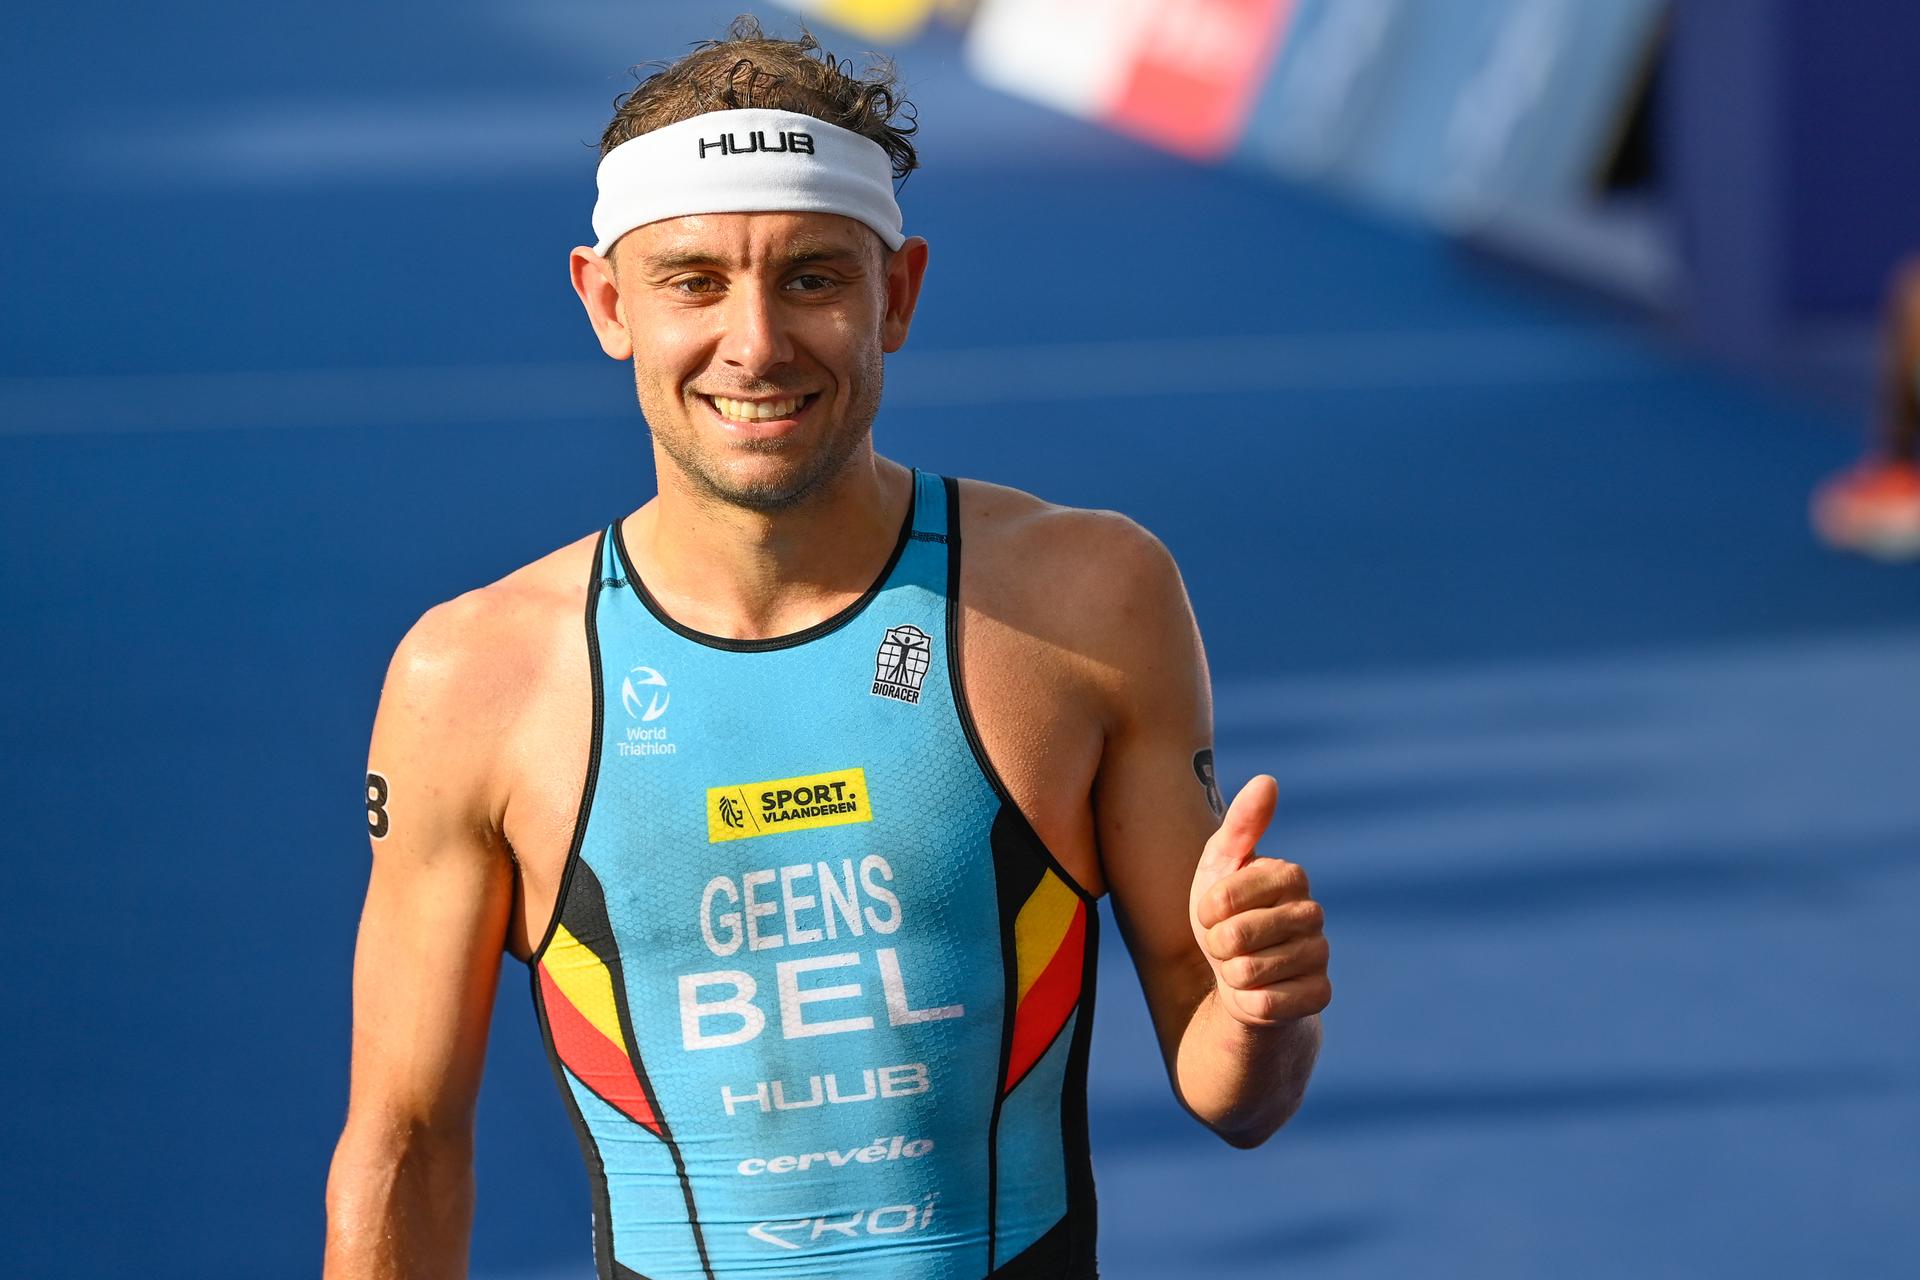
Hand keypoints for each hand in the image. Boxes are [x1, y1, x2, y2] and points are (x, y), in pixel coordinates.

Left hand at [1188, 775, 1330, 1027]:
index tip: (1211, 913)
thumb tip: (1268, 780)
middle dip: (1217, 946)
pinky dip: (1249, 1002)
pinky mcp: (1320, 995)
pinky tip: (1256, 993)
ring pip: (1249, 972)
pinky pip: (1268, 1004)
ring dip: (1231, 974)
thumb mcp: (1219, 867)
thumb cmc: (1225, 916)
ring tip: (1240, 966)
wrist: (1239, 978)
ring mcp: (1320, 955)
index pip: (1227, 896)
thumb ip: (1240, 825)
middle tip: (1226, 944)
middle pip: (1237, 936)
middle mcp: (1314, 913)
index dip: (1207, 910)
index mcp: (1291, 875)